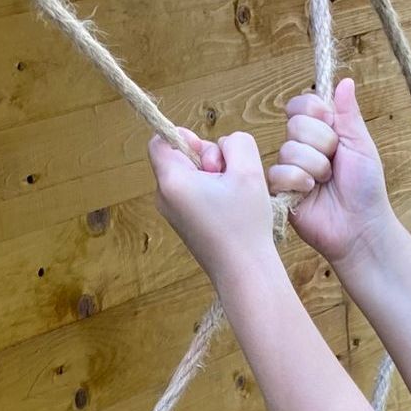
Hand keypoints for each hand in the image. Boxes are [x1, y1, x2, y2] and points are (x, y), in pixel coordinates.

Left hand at [148, 128, 277, 283]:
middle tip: (227, 177)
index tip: (207, 151)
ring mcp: (173, 213)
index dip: (183, 136)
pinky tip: (229, 209)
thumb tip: (222, 147)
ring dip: (212, 177)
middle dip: (206, 158)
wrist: (244, 274)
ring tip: (232, 196)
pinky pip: (193, 195)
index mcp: (172, 181)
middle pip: (178, 158)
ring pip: (188, 176)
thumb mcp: (250, 171)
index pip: (160, 141)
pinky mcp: (184, 225)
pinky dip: (211, 193)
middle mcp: (165, 197)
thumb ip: (236, 143)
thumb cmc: (245, 225)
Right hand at [267, 77, 395, 269]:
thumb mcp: (361, 145)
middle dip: (322, 144)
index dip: (314, 111)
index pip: (301, 105)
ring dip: (315, 166)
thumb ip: (348, 114)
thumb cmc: (366, 188)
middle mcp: (302, 148)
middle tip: (335, 164)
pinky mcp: (279, 191)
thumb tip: (344, 81)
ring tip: (326, 182)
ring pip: (288, 149)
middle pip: (295, 124)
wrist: (360, 226)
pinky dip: (299, 181)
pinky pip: (278, 173)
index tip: (331, 124)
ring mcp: (289, 169)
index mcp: (322, 132)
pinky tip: (310, 193)